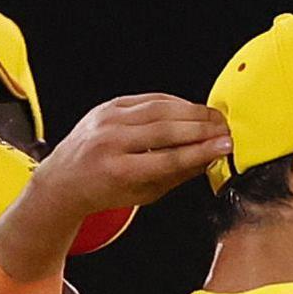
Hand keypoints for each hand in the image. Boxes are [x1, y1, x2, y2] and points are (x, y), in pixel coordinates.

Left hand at [28, 94, 230, 217]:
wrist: (65, 178)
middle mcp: (111, 141)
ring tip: (215, 118)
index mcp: (120, 170)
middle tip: (226, 131)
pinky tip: (191, 109)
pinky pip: (148, 99)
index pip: (170, 158)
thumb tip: (211, 158)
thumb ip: (178, 174)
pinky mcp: (108, 106)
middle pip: (167, 129)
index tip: (226, 147)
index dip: (202, 151)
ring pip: (160, 109)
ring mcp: (107, 120)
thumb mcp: (145, 194)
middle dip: (203, 128)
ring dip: (193, 112)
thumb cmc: (106, 190)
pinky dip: (174, 103)